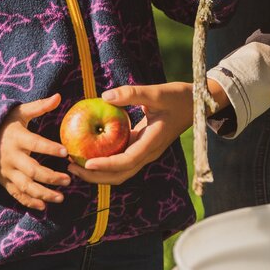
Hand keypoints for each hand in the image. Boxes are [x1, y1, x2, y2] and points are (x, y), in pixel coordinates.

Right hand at [0, 93, 69, 209]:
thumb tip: (59, 96)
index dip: (50, 148)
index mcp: (17, 138)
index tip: (66, 152)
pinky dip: (29, 202)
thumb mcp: (20, 112)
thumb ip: (39, 106)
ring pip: (25, 186)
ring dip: (43, 194)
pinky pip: (16, 194)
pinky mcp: (4, 181)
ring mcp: (7, 171)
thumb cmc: (5, 123)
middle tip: (68, 180)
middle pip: (32, 170)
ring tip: (61, 197)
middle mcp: (12, 157)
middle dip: (50, 177)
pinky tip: (44, 207)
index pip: (35, 143)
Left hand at [67, 82, 193, 185]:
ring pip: (120, 171)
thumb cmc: (179, 97)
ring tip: (75, 164)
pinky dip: (104, 161)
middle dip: (95, 176)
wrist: (197, 104)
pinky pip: (121, 160)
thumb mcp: (157, 92)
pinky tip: (88, 151)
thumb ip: (133, 93)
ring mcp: (145, 152)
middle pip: (120, 175)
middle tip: (71, 168)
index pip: (127, 162)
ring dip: (98, 172)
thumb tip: (105, 96)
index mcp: (152, 143)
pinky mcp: (142, 147)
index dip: (106, 166)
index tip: (86, 164)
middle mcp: (148, 152)